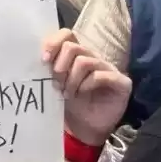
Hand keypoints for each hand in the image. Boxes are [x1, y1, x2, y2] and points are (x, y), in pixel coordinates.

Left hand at [43, 29, 131, 145]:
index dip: (53, 43)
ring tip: (68, 93)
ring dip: (71, 79)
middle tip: (57, 83)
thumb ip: (49, 67)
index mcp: (76, 54)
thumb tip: (39, 57)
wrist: (85, 127)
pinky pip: (99, 75)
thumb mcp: (55, 82)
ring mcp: (108, 68)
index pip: (66, 34)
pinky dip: (86, 85)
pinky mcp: (121, 82)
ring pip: (84, 61)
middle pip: (72, 47)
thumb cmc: (70, 102)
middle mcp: (93, 57)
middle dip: (60, 66)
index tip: (43, 60)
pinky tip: (82, 94)